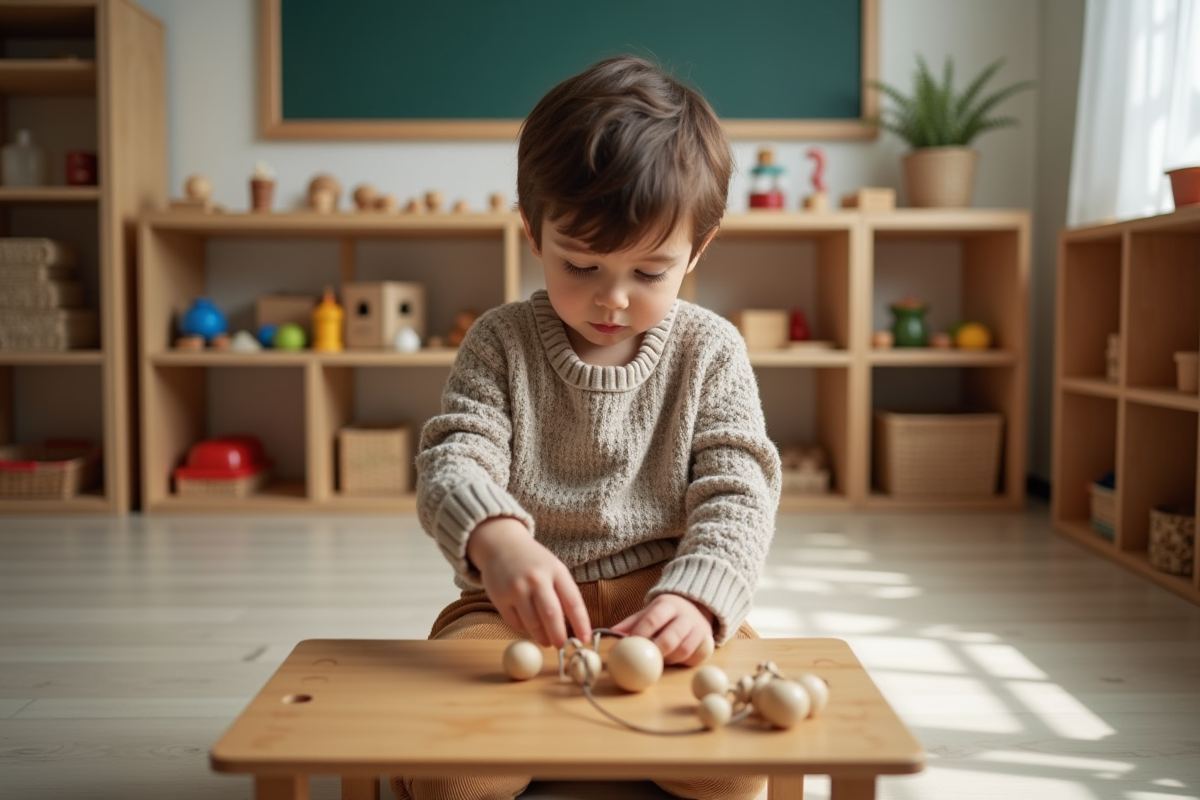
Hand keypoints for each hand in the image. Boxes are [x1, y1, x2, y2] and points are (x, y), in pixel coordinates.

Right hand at [466, 517, 591, 648]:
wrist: (501, 545)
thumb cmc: (533, 562)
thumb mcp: (554, 569)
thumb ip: (563, 593)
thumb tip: (573, 627)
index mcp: (556, 571)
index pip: (573, 601)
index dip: (581, 623)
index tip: (585, 639)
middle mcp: (536, 579)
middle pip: (551, 615)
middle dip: (559, 636)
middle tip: (562, 647)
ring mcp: (516, 588)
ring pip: (532, 623)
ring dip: (541, 637)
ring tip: (546, 640)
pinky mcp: (499, 598)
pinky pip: (515, 623)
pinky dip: (523, 629)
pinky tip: (528, 626)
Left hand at [610, 593, 714, 665]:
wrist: (696, 605)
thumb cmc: (666, 612)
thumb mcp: (649, 611)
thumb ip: (631, 622)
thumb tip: (613, 634)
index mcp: (668, 604)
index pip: (653, 619)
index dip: (641, 635)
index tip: (631, 646)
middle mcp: (686, 615)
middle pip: (670, 638)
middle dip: (655, 652)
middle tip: (645, 660)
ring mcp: (699, 628)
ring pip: (684, 650)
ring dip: (669, 660)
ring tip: (659, 661)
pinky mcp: (708, 641)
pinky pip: (697, 657)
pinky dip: (686, 662)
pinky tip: (676, 660)